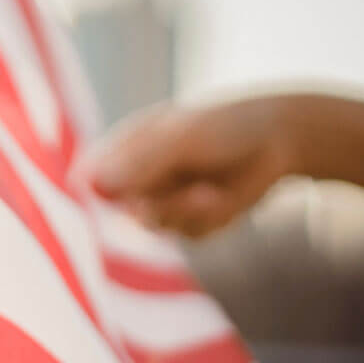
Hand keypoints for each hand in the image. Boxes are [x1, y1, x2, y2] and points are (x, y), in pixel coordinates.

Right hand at [86, 96, 298, 237]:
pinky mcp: (188, 224)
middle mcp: (134, 180)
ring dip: (186, 212)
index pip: (84, 181)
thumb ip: (139, 163)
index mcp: (120, 151)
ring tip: (211, 191)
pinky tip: (222, 197)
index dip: (87, 199)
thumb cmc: (223, 126)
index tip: (111, 206)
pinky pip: (187, 236)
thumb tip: (92, 185)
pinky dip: (208, 220)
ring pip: (155, 228)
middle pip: (117, 214)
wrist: (279, 139)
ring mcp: (160, 203)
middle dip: (154, 207)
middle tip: (188, 193)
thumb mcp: (181, 138)